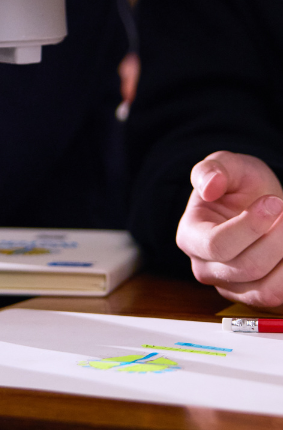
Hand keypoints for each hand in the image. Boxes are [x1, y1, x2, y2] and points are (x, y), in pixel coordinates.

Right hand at [177, 151, 282, 306]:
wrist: (257, 207)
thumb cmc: (239, 187)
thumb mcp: (228, 165)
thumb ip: (213, 168)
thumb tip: (208, 187)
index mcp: (190, 236)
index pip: (216, 244)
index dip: (250, 226)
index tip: (274, 203)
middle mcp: (204, 267)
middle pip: (246, 267)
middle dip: (277, 240)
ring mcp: (229, 287)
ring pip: (265, 289)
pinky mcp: (252, 298)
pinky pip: (277, 298)